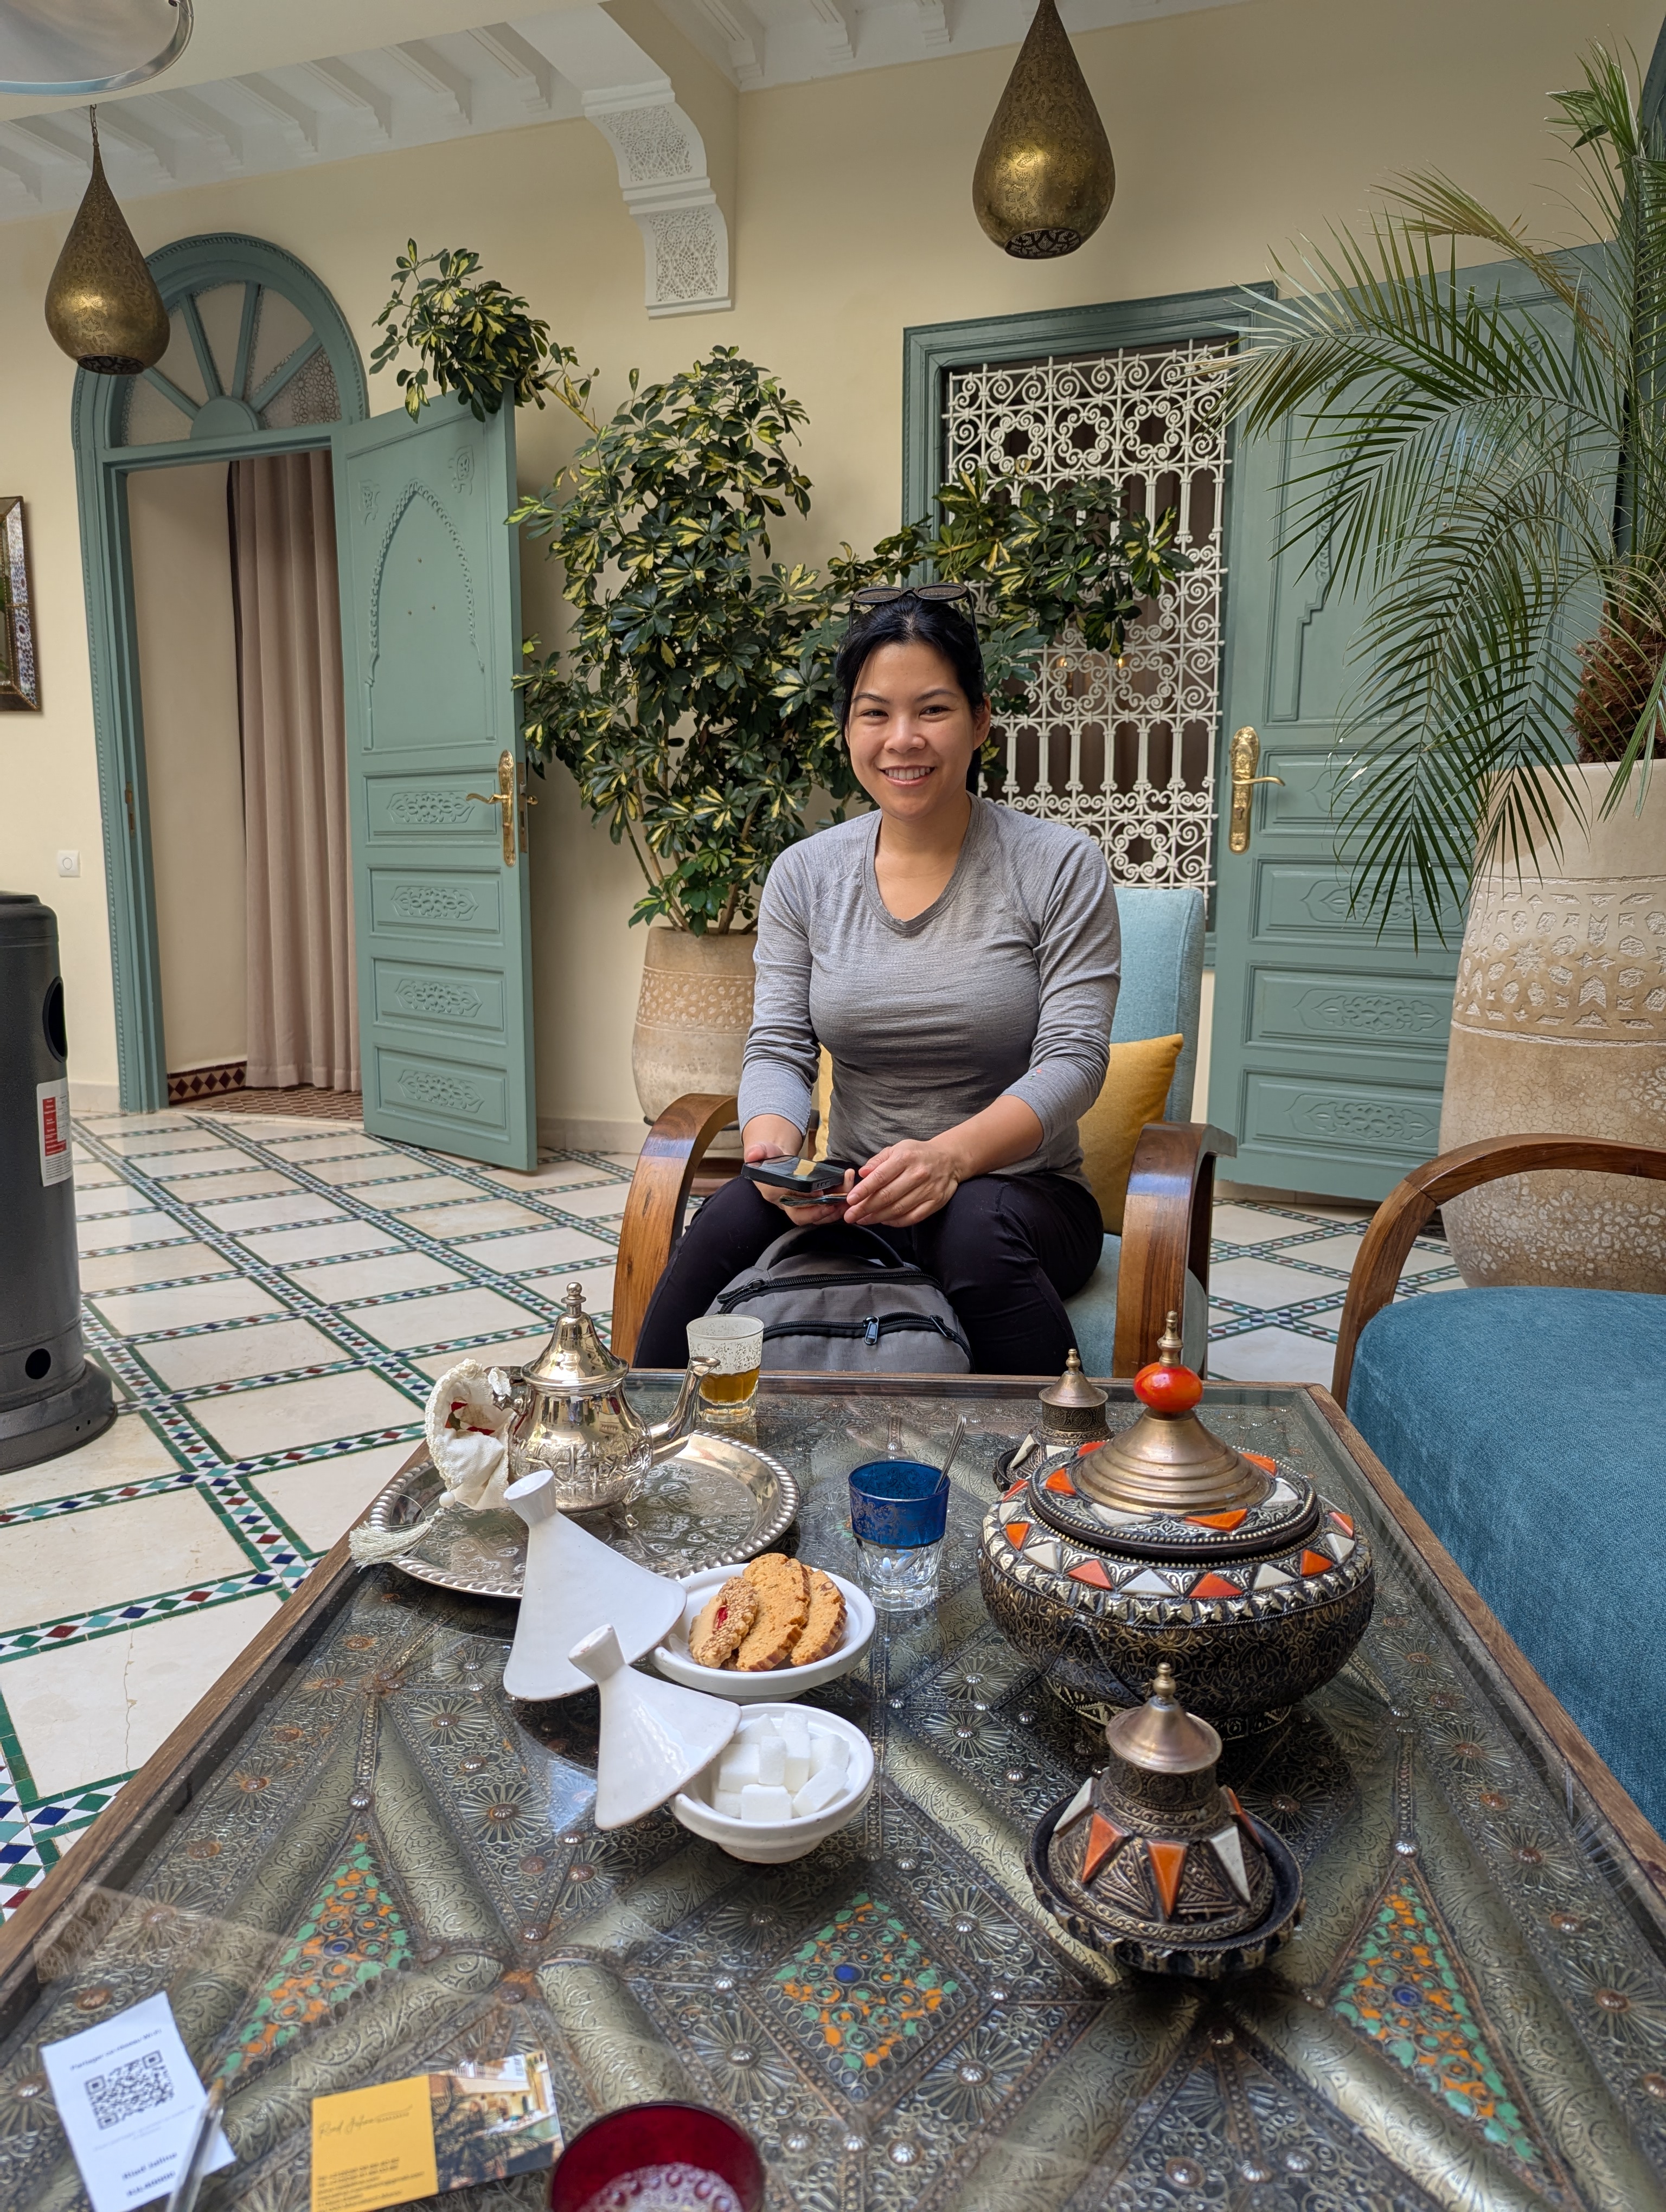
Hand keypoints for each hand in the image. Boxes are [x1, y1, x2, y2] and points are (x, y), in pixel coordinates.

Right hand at [745, 1135, 853, 1225]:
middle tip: (837, 1201)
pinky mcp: (812, 1201)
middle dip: (822, 1211)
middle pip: (804, 1216)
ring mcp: (801, 1204)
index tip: (819, 1192)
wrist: (774, 1158)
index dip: (804, 1201)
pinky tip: (848, 1191)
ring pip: (817, 1216)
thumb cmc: (768, 1156)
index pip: (788, 1202)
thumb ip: (758, 1151)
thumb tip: (754, 1153)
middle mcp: (787, 1203)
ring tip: (848, 1196)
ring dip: (834, 1209)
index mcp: (773, 1192)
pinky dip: (838, 1203)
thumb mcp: (761, 1150)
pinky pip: (825, 1208)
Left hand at [843, 1137, 963, 1228]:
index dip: (863, 1190)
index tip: (850, 1200)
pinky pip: (912, 1217)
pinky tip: (883, 1221)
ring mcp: (927, 1190)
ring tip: (863, 1219)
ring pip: (898, 1209)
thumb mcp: (897, 1149)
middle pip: (887, 1196)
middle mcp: (917, 1174)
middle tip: (850, 1216)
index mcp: (905, 1158)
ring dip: (877, 1217)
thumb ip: (878, 1161)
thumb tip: (862, 1173)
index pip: (880, 1177)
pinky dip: (895, 1222)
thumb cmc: (918, 1154)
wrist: (949, 1159)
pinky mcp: (935, 1202)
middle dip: (865, 1208)